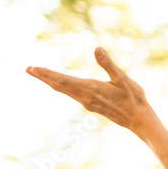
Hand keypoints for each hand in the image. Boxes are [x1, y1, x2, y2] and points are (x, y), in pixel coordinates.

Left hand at [26, 47, 157, 134]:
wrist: (138, 120)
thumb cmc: (133, 98)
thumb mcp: (122, 79)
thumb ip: (108, 64)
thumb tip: (97, 48)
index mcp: (90, 88)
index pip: (63, 80)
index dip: (47, 74)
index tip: (33, 68)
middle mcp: (85, 96)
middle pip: (59, 85)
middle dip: (43, 77)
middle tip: (28, 69)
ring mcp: (87, 102)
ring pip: (63, 90)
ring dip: (50, 82)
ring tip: (39, 74)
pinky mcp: (91, 104)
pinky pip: (71, 94)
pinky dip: (61, 87)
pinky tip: (60, 85)